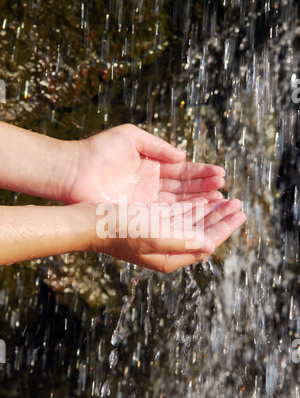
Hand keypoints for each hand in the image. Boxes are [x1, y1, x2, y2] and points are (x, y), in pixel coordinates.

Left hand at [68, 124, 225, 204]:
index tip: (221, 175)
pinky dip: (182, 214)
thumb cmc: (99, 150)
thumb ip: (158, 146)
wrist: (74, 171)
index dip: (201, 174)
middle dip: (205, 190)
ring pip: (178, 203)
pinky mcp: (137, 213)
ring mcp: (145, 201)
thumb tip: (183, 156)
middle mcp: (151, 186)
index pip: (182, 172)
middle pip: (184, 189)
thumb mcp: (131, 138)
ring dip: (198, 203)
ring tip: (219, 201)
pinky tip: (199, 212)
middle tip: (226, 191)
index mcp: (151, 166)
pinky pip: (164, 214)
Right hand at [92, 197, 246, 272]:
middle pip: (202, 232)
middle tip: (238, 203)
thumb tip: (210, 246)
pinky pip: (178, 214)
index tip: (240, 213)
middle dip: (220, 218)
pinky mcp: (151, 222)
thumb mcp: (155, 235)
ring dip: (209, 210)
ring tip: (225, 198)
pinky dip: (192, 206)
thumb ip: (184, 242)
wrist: (90, 221)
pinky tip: (202, 197)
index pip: (206, 243)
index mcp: (170, 257)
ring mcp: (158, 235)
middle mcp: (166, 248)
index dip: (224, 228)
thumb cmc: (120, 229)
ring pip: (192, 222)